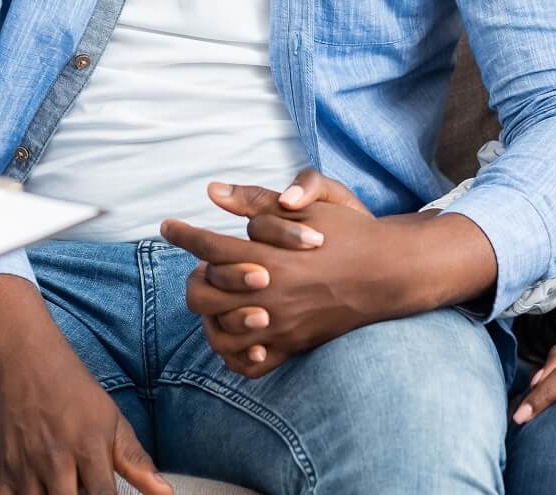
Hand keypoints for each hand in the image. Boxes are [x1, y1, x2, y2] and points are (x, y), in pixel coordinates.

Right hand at [0, 280, 171, 494]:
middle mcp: (57, 461)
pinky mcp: (2, 469)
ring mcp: (26, 467)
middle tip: (84, 491)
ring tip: (63, 489)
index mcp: (89, 448)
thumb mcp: (112, 420)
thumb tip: (166, 493)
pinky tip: (37, 492)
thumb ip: (137, 462)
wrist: (25, 359)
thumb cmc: (74, 390)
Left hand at [164, 197, 409, 379]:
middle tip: (200, 265)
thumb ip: (256, 199)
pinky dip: (234, 352)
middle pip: (201, 294)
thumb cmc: (348, 233)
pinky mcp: (293, 345)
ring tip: (214, 296)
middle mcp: (268, 295)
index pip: (207, 246)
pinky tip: (234, 330)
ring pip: (218, 332)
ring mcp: (279, 326)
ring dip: (209, 313)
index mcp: (268, 257)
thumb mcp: (307, 205)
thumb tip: (213, 192)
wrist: (388, 273)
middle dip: (194, 276)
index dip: (182, 233)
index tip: (168, 226)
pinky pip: (249, 362)